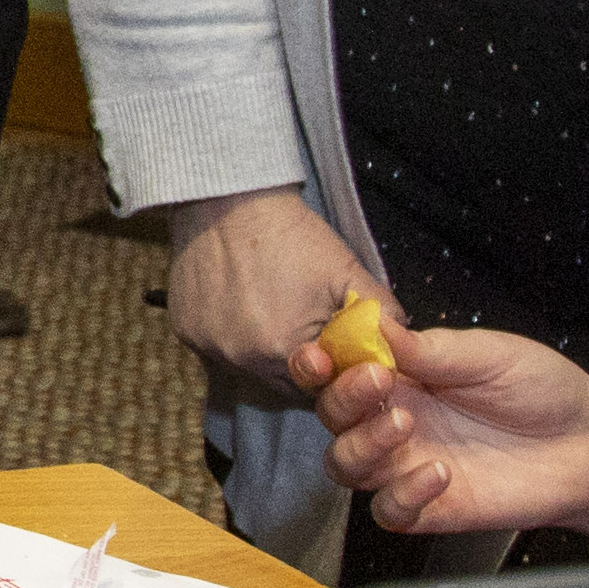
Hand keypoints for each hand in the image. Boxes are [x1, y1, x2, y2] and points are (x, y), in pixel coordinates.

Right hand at [158, 186, 366, 380]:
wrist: (227, 198)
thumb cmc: (289, 233)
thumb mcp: (345, 268)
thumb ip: (380, 310)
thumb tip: (401, 340)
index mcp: (285, 349)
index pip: (318, 389)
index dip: (330, 373)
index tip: (334, 351)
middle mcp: (243, 359)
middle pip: (283, 384)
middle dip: (300, 364)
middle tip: (305, 326)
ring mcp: (211, 347)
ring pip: (250, 369)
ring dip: (266, 352)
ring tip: (274, 311)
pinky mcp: (187, 331)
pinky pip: (219, 349)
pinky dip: (234, 336)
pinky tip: (242, 304)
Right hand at [318, 317, 588, 537]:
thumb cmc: (543, 392)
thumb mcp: (491, 354)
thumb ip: (431, 348)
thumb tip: (376, 321)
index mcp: (402, 376)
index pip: (337, 369)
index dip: (317, 362)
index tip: (323, 355)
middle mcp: (395, 420)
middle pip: (332, 417)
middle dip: (344, 397)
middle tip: (380, 381)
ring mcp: (408, 466)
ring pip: (345, 466)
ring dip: (362, 444)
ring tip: (406, 425)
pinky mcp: (431, 508)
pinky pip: (388, 511)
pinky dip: (401, 495)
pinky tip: (439, 473)